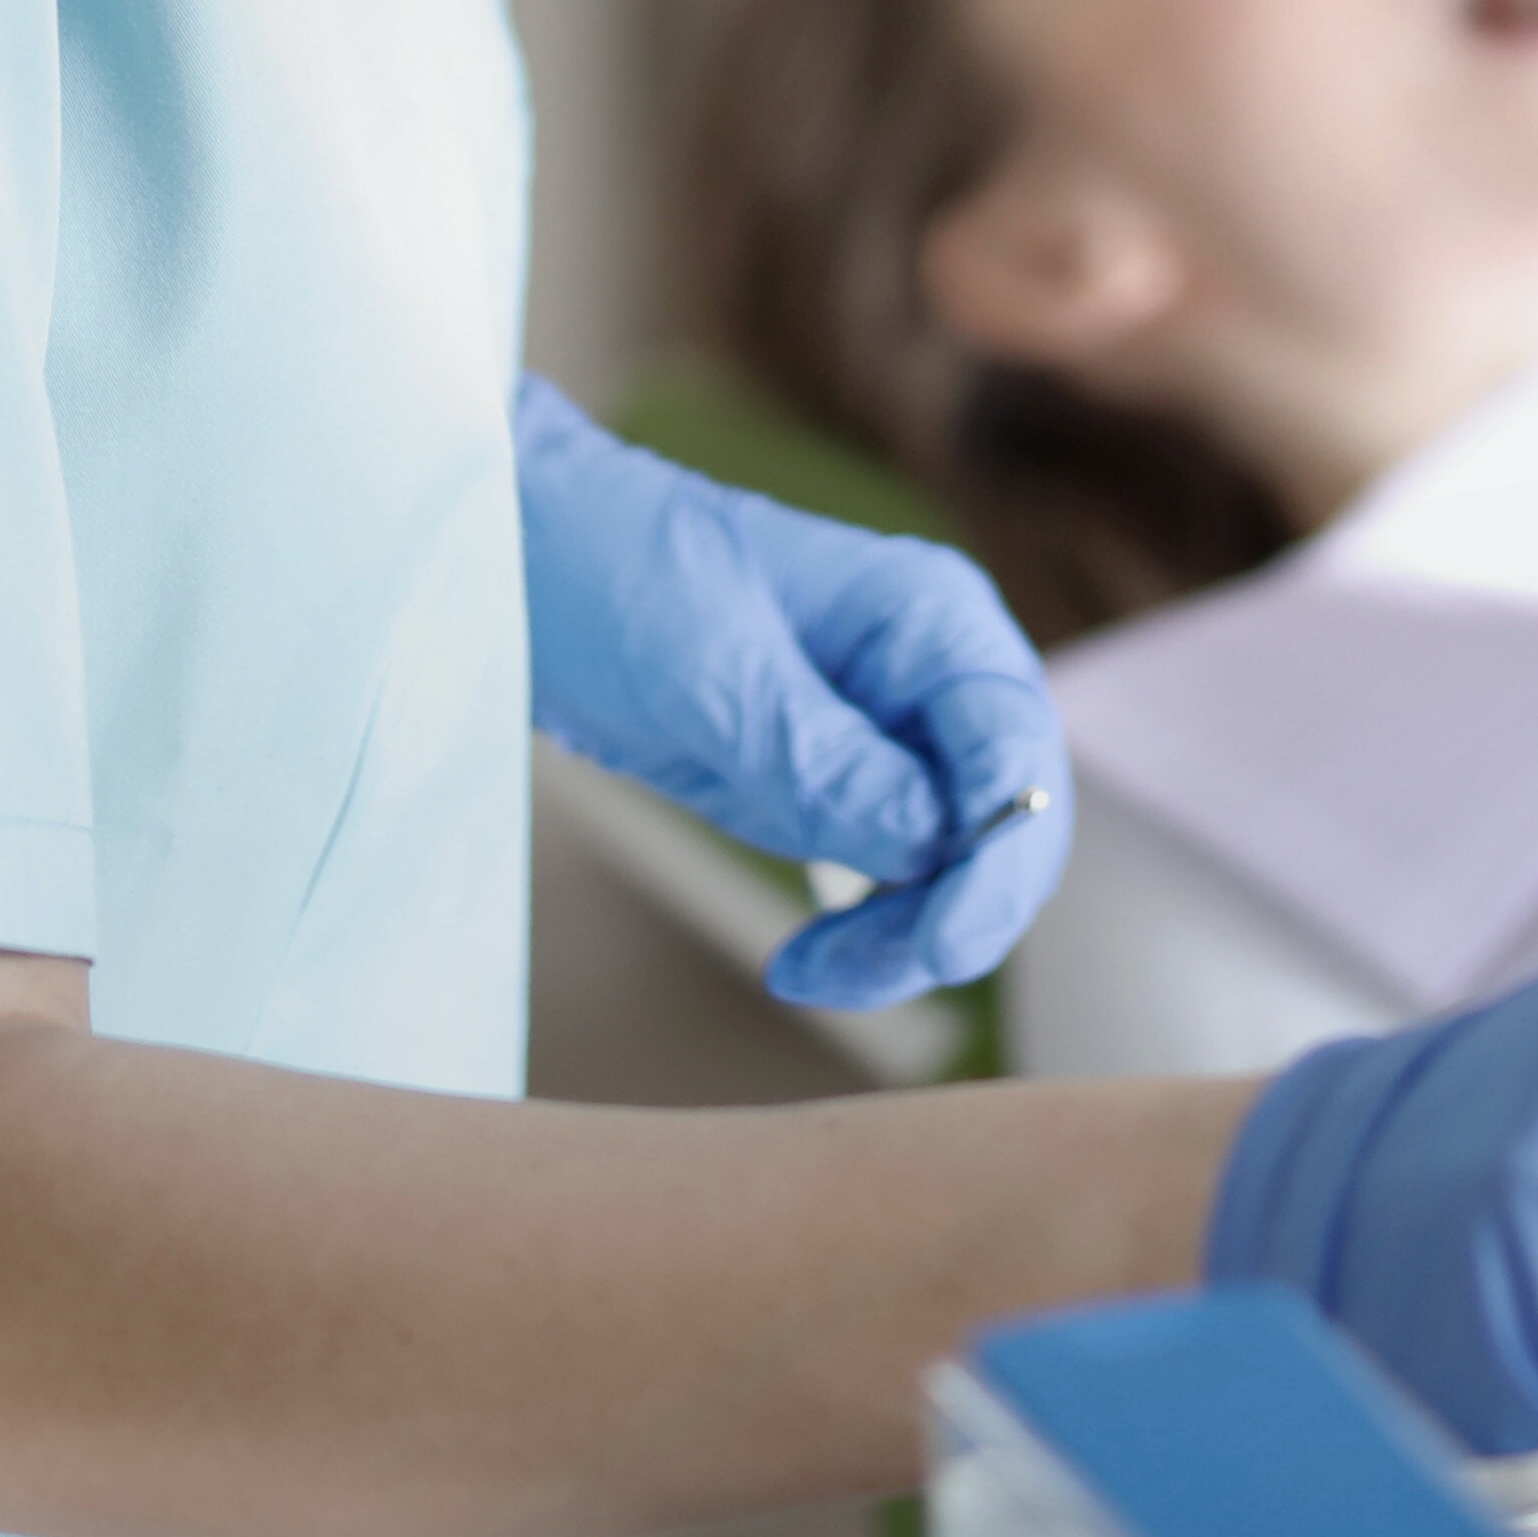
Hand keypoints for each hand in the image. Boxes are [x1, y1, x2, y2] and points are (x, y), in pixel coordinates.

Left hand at [510, 381, 1068, 1006]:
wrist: (524, 562)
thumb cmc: (614, 571)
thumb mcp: (713, 671)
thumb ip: (822, 760)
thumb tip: (930, 848)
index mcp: (929, 617)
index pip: (1013, 746)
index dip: (1001, 853)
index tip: (946, 943)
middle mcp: (930, 678)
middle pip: (1005, 820)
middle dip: (952, 911)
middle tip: (850, 974)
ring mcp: (888, 737)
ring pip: (954, 867)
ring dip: (903, 939)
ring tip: (806, 972)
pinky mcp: (836, 785)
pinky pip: (892, 877)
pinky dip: (868, 932)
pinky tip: (808, 958)